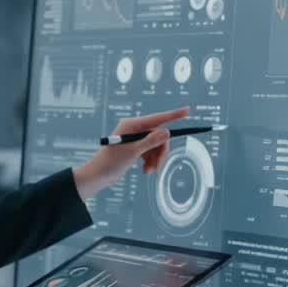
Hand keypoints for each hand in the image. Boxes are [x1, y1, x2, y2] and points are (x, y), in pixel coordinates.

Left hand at [73, 106, 189, 199]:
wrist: (99, 176)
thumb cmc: (111, 162)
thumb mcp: (133, 152)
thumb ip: (151, 142)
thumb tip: (167, 132)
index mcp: (132, 125)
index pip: (157, 118)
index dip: (173, 115)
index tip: (187, 110)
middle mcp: (134, 129)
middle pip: (159, 135)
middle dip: (160, 151)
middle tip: (158, 165)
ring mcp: (135, 138)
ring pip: (156, 145)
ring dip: (155, 159)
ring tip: (148, 171)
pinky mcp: (135, 148)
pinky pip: (151, 151)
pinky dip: (151, 161)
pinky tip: (145, 170)